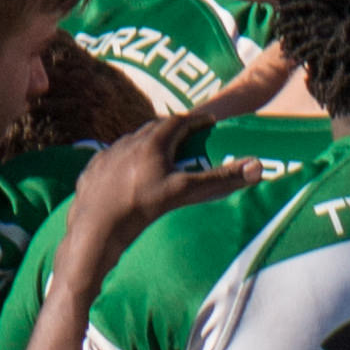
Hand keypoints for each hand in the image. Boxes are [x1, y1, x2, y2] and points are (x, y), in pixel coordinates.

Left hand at [63, 53, 288, 271]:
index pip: (178, 121)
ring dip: (148, 143)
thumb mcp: (183, 192)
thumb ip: (219, 179)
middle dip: (172, 129)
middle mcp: (128, 142)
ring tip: (159, 154)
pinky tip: (128, 173)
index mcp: (152, 143)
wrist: (95, 229)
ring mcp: (107, 155)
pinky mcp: (92, 169)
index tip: (209, 122)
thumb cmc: (141, 208)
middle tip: (186, 136)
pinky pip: (112, 157)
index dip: (196, 121)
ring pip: (131, 141)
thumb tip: (257, 167)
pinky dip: (126, 159)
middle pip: (153, 128)